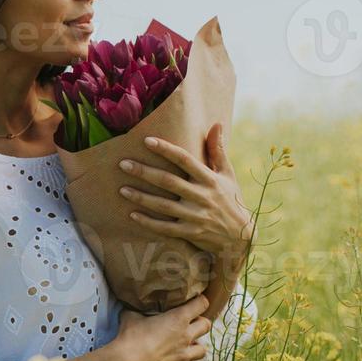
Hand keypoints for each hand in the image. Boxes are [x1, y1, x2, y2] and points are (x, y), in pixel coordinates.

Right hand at [111, 293, 211, 360]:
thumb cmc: (129, 338)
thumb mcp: (131, 317)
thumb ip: (138, 311)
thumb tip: (132, 307)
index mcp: (178, 318)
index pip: (201, 304)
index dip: (199, 301)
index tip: (195, 302)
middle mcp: (186, 336)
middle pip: (206, 325)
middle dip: (200, 323)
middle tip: (190, 325)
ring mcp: (184, 355)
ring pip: (203, 350)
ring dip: (196, 347)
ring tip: (187, 347)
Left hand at [117, 123, 253, 263]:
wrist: (240, 237)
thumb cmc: (231, 199)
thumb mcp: (227, 175)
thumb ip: (218, 150)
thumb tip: (216, 124)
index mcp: (210, 180)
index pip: (185, 160)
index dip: (166, 150)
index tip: (147, 140)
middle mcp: (202, 197)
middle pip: (169, 181)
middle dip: (144, 172)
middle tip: (123, 164)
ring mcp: (196, 216)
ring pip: (164, 206)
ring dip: (141, 197)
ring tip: (122, 189)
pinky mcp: (191, 233)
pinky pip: (165, 228)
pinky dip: (148, 222)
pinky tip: (132, 215)